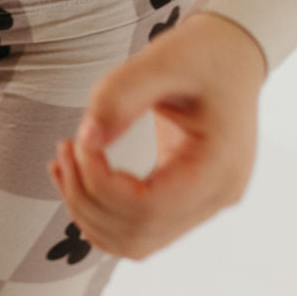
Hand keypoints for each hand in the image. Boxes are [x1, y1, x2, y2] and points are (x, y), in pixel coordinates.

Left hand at [47, 10, 265, 260]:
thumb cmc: (205, 53)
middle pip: (137, 233)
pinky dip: (101, 212)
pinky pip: (137, 228)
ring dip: (89, 212)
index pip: (148, 207)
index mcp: (219, 168)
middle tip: (64, 150)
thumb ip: (120, 96)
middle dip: (86, 198)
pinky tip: (78, 176)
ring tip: (64, 164)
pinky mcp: (185, 199)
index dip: (100, 183)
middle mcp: (216, 197)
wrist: (232, 53)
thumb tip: (87, 140)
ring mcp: (203, 204)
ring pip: (133, 242)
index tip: (78, 141)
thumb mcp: (163, 59)